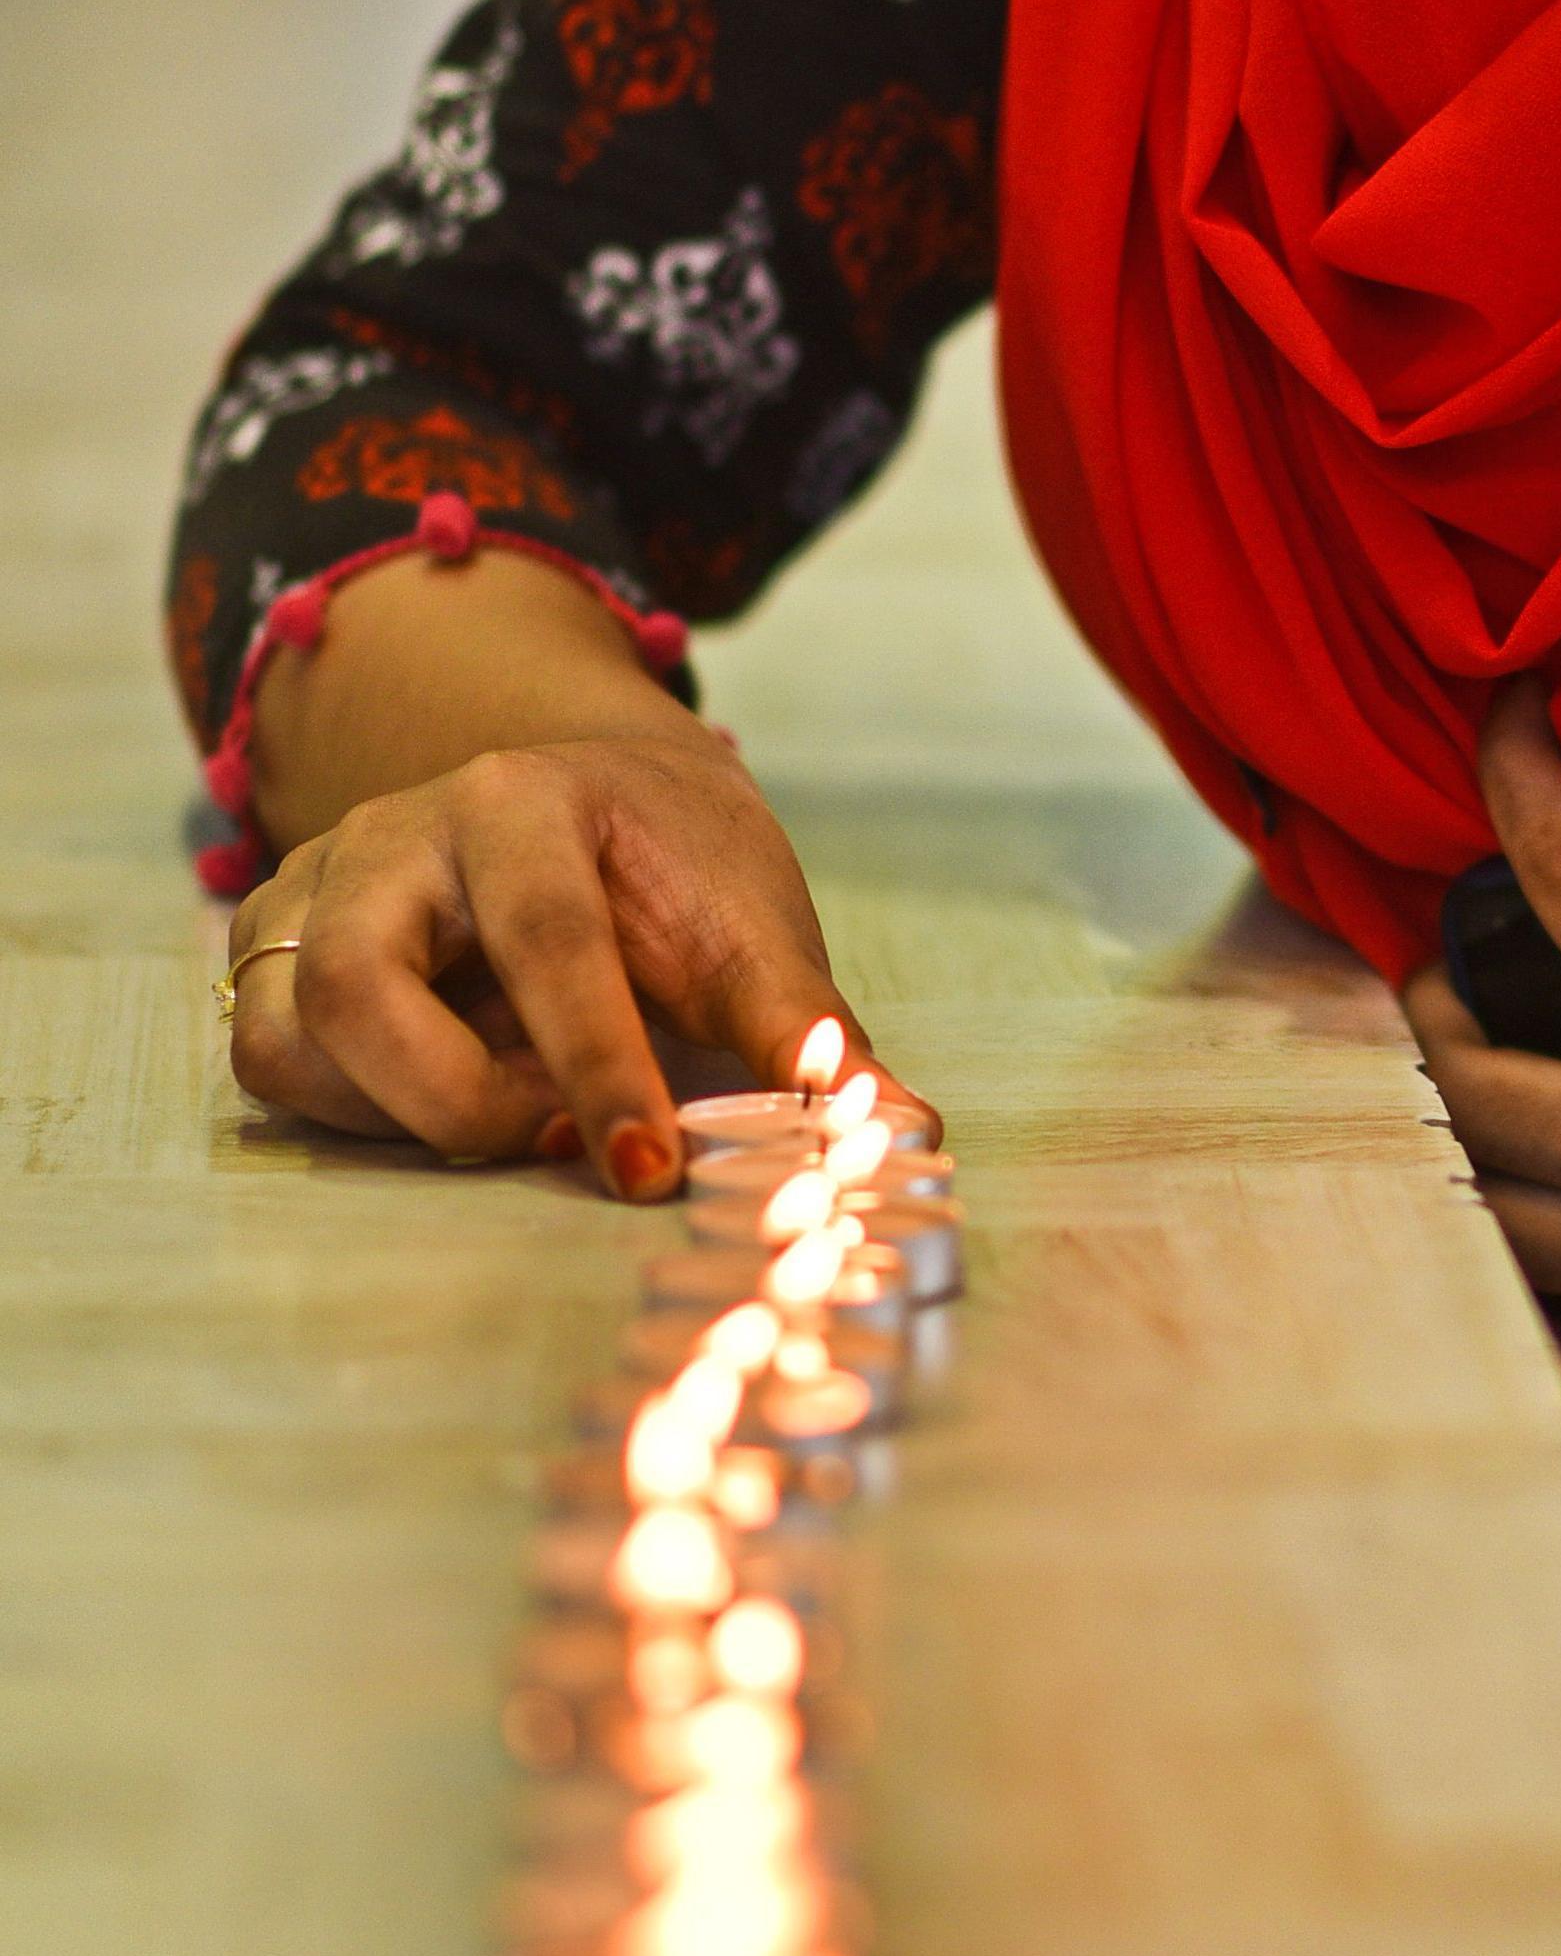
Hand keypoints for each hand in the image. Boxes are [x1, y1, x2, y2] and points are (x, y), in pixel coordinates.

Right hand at [225, 724, 875, 1196]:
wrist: (589, 790)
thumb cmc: (675, 864)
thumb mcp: (753, 924)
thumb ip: (808, 1029)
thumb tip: (897, 1129)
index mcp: (527, 801)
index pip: (546, 938)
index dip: (595, 1061)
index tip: (645, 1165)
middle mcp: (400, 831)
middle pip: (356, 983)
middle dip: (459, 1102)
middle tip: (561, 1140)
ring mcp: (321, 883)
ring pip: (289, 1031)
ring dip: (398, 1114)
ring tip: (513, 1110)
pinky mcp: (277, 942)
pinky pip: (268, 1057)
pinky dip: (353, 1113)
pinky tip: (446, 1103)